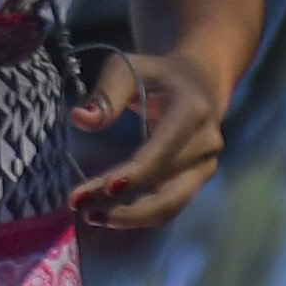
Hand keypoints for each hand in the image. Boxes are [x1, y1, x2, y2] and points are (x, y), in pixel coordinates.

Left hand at [66, 44, 227, 231]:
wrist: (199, 82)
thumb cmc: (157, 75)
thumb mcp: (128, 68)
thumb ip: (107, 93)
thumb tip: (81, 119)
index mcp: (193, 111)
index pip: (163, 149)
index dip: (136, 172)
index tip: (104, 188)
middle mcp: (206, 143)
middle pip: (164, 183)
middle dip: (122, 201)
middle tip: (79, 205)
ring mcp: (205, 165)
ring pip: (169, 204)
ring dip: (130, 217)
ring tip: (90, 216)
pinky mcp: (197, 180)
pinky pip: (169, 206)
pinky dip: (139, 216)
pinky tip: (108, 215)